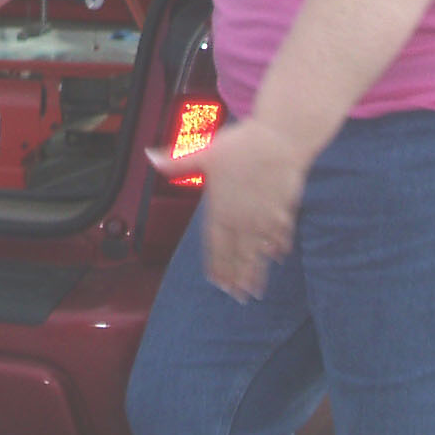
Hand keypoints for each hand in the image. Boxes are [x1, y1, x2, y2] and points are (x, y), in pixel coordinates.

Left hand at [148, 119, 309, 300]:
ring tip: (255, 290)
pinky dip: (279, 246)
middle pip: (238, 253)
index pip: (216, 243)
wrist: (279, 138)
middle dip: (236, 276)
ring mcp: (264, 216)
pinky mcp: (283, 209)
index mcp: (221, 207)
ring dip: (257, 271)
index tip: (217, 282)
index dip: (217, 264)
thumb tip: (150, 156)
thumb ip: (177, 161)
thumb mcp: (203, 151)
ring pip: (259, 250)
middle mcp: (242, 217)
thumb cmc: (242, 143)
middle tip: (236, 296)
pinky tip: (279, 257)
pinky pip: (280, 233)